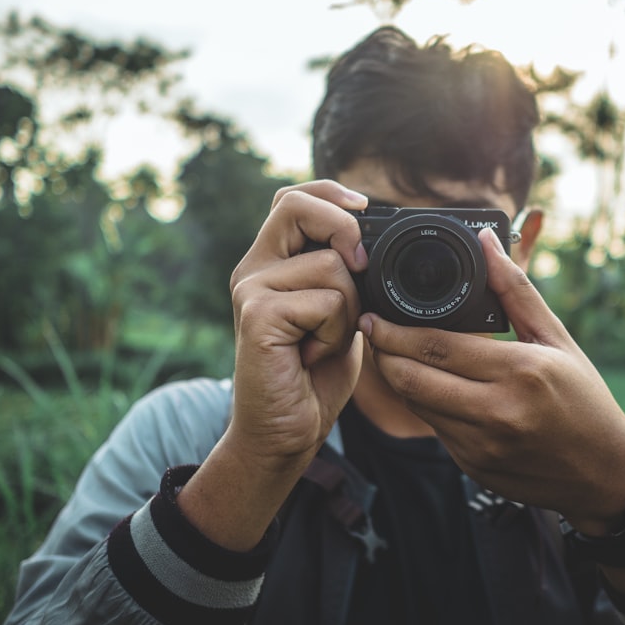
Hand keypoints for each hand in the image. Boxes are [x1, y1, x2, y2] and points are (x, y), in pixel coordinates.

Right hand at [227, 180, 369, 469]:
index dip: (329, 192)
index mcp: (271, 263)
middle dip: (344, 229)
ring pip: (332, 264)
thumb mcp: (338, 313)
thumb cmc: (314, 376)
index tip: (365, 205)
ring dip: (349, 310)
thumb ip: (345, 276)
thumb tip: (374, 240)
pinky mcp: (258, 315)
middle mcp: (253, 269)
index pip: (291, 198)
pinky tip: (312, 356)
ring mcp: (251, 289)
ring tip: (324, 341)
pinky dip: (336, 333)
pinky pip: (327, 300)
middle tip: (360, 269)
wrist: (285, 432)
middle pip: (297, 205)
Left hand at [360, 227, 624, 534]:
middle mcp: (498, 412)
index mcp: (520, 372)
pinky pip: (434, 428)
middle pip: (413, 378)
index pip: (437, 347)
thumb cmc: (585, 400)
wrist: (605, 475)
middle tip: (371, 331)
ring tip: (391, 353)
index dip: (395, 331)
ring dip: (398, 378)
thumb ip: (515, 289)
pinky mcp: (473, 467)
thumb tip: (486, 242)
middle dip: (383, 353)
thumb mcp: (557, 339)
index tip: (374, 316)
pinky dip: (423, 404)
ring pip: (416, 405)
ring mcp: (482, 446)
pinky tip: (426, 384)